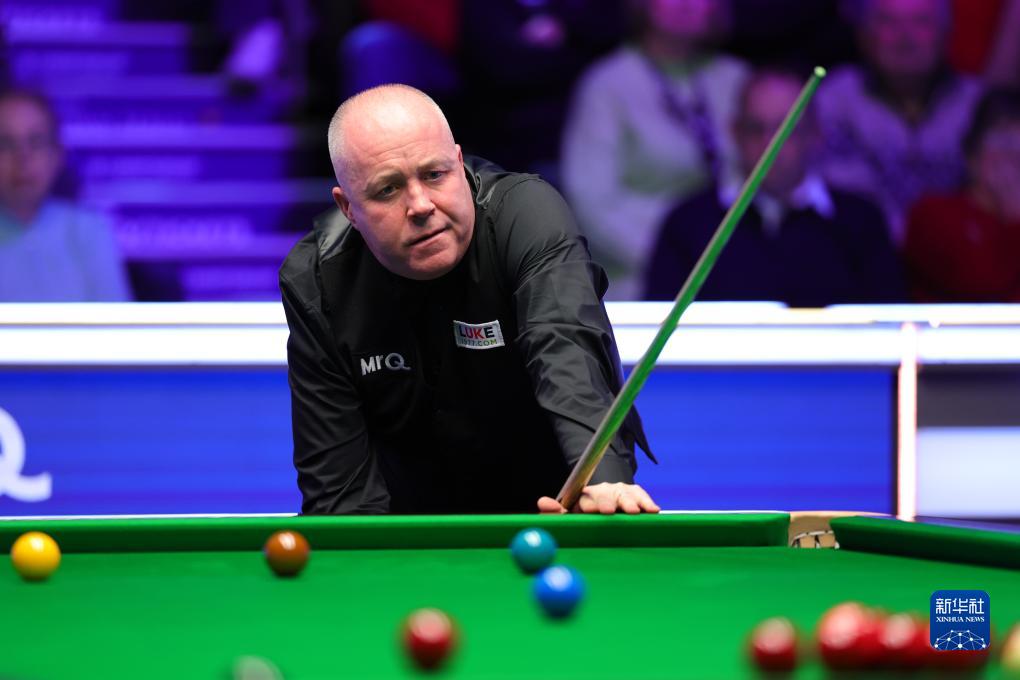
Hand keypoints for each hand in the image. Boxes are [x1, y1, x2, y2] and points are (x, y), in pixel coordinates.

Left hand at [537, 483, 660, 514]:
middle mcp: (603, 491)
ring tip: (633, 512)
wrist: (607, 503)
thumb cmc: (586, 513)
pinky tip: (653, 510)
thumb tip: (541, 502)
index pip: (586, 499)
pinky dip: (647, 503)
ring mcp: (620, 491)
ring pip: (625, 496)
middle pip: (606, 496)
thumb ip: (555, 512)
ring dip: (630, 503)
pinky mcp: (635, 492)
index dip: (590, 504)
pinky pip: (642, 496)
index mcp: (585, 497)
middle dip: (608, 503)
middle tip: (610, 512)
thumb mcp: (570, 514)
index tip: (593, 511)